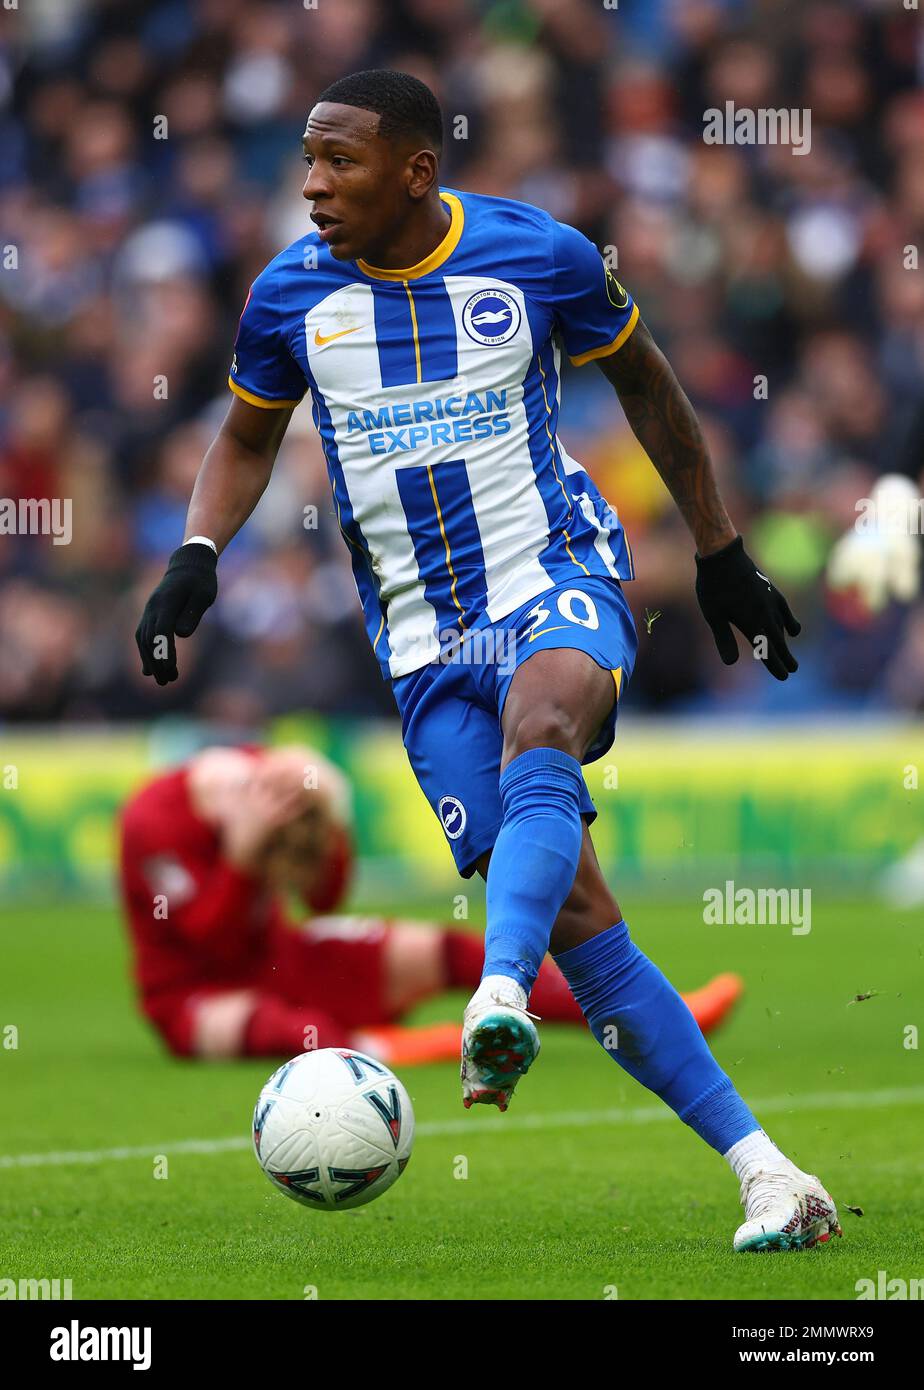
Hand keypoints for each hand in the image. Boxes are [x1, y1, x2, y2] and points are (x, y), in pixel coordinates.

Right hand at [135, 543, 217, 684]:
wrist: (188, 565)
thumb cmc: (201, 581)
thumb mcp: (204, 595)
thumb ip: (193, 613)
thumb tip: (181, 634)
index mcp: (166, 601)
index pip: (162, 630)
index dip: (165, 650)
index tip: (170, 668)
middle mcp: (152, 607)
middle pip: (149, 638)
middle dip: (157, 662)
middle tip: (169, 681)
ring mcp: (148, 611)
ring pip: (143, 640)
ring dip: (151, 661)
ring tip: (165, 680)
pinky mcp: (150, 615)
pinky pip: (142, 636)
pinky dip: (145, 653)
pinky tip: (150, 670)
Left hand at [695, 535, 800, 680]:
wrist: (723, 555)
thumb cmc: (713, 587)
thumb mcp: (714, 616)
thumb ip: (723, 639)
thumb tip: (730, 663)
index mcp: (751, 623)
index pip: (767, 650)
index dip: (775, 665)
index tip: (784, 676)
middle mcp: (765, 614)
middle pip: (778, 641)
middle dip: (785, 657)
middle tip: (792, 670)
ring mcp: (771, 601)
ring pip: (782, 627)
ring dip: (785, 642)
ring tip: (789, 655)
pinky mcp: (771, 590)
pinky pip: (784, 610)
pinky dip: (789, 622)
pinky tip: (793, 629)